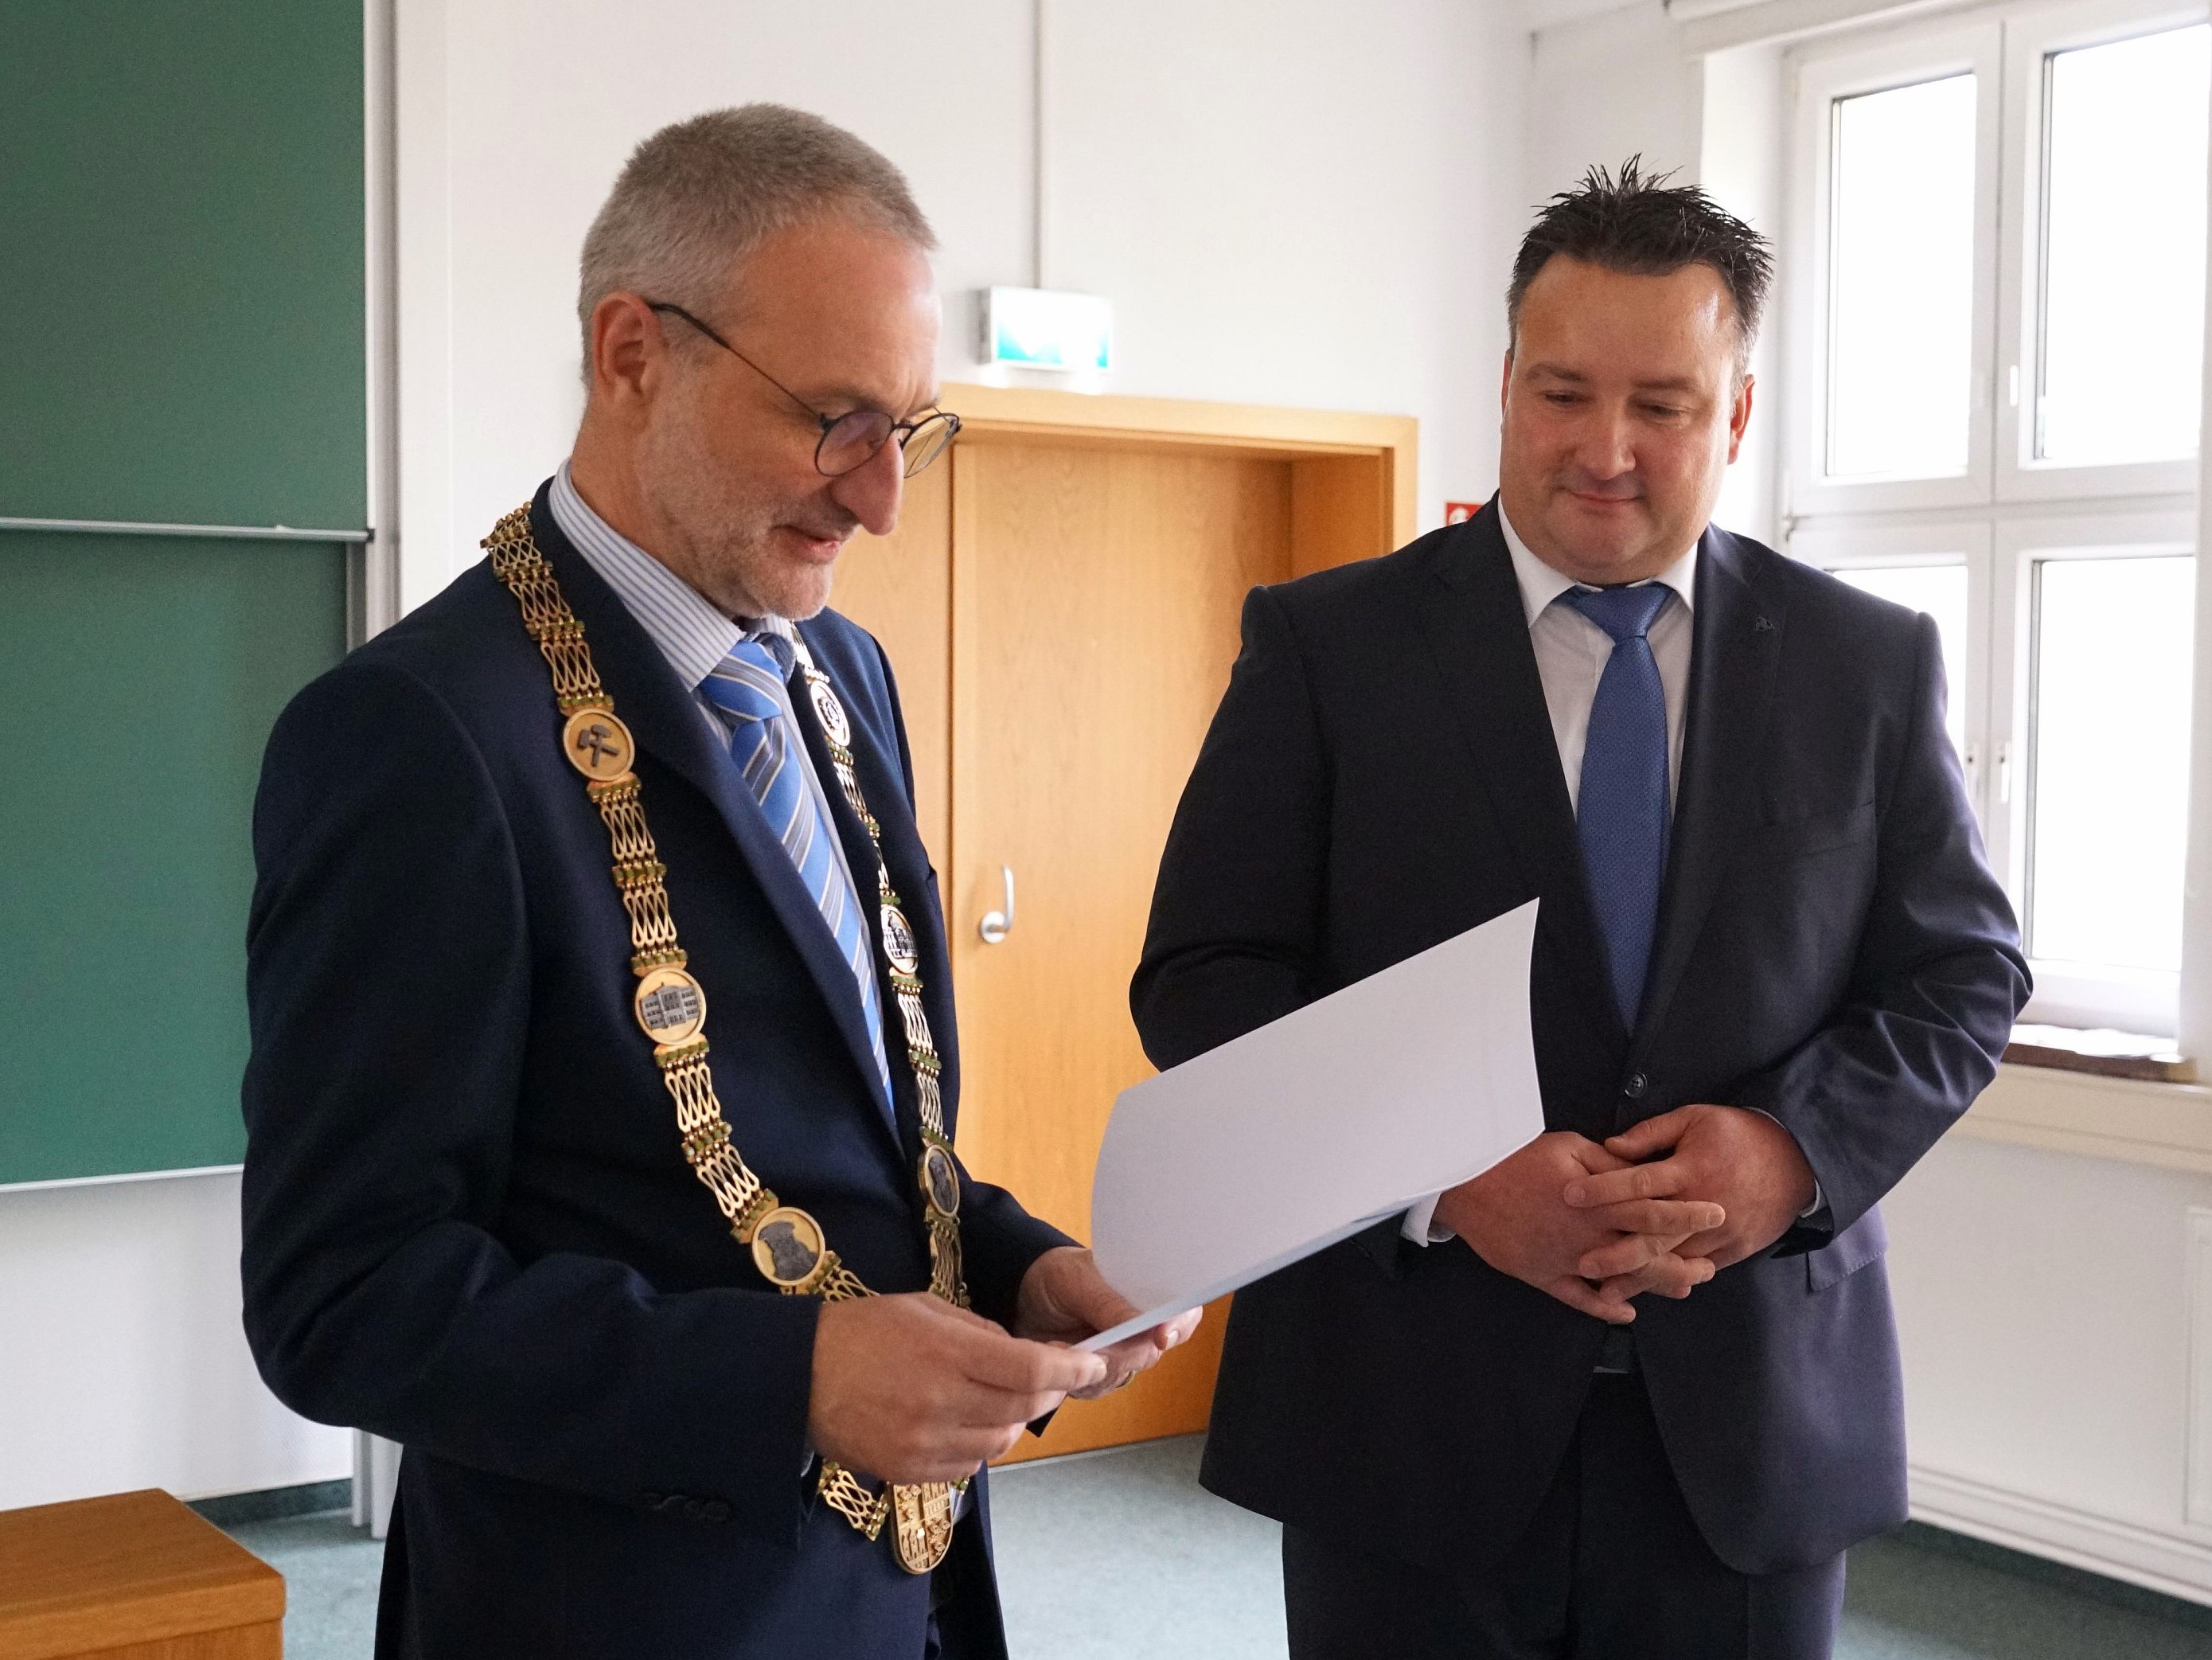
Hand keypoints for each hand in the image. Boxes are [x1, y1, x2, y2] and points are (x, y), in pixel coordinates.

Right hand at [807, 1292, 1107, 1483]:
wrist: (798, 1375)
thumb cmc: (864, 1331)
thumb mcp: (926, 1309)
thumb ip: (981, 1332)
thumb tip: (1028, 1357)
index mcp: (946, 1351)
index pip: (1030, 1370)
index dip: (1071, 1369)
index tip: (1094, 1363)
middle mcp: (939, 1401)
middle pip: (1023, 1409)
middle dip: (1050, 1393)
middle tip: (1054, 1377)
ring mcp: (924, 1442)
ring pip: (1001, 1440)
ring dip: (1015, 1420)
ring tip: (1000, 1397)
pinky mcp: (909, 1470)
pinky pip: (970, 1465)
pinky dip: (982, 1444)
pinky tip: (968, 1422)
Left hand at [1016, 1245, 1201, 1398]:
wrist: (1021, 1294)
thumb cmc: (1056, 1275)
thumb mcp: (1077, 1280)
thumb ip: (1109, 1304)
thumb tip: (1145, 1328)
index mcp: (1149, 1293)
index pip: (1184, 1311)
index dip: (1180, 1324)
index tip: (1162, 1335)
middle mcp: (1142, 1327)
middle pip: (1153, 1352)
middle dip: (1122, 1353)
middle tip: (1092, 1345)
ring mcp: (1120, 1352)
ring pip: (1123, 1374)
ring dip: (1091, 1367)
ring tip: (1061, 1344)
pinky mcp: (1096, 1372)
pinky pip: (1096, 1387)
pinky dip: (1075, 1377)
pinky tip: (1056, 1353)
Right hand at [1435, 1131, 1724, 1322]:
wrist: (1465, 1183)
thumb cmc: (1516, 1158)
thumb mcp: (1569, 1147)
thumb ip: (1609, 1164)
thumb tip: (1642, 1170)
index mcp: (1596, 1202)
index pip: (1653, 1210)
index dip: (1688, 1214)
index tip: (1717, 1214)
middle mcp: (1586, 1237)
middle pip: (1645, 1255)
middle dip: (1682, 1260)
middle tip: (1710, 1264)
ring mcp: (1564, 1260)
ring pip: (1619, 1281)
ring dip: (1654, 1287)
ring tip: (1683, 1287)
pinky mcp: (1541, 1275)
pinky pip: (1578, 1299)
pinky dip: (1604, 1309)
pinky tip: (1625, 1313)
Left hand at [1564, 1104, 1816, 1275]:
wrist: (1798, 1160)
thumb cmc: (1739, 1134)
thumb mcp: (1696, 1118)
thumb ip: (1652, 1133)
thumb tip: (1611, 1146)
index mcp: (1691, 1169)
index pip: (1639, 1181)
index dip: (1603, 1189)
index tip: (1570, 1196)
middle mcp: (1704, 1204)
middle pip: (1653, 1233)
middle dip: (1616, 1252)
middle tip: (1582, 1264)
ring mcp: (1722, 1231)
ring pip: (1674, 1259)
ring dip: (1639, 1277)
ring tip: (1604, 1291)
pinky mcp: (1735, 1248)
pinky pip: (1699, 1267)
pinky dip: (1672, 1279)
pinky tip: (1646, 1290)